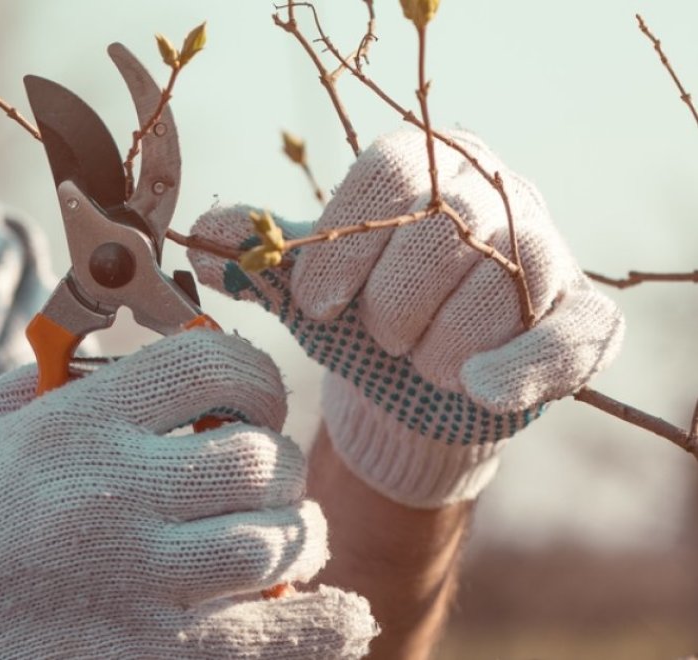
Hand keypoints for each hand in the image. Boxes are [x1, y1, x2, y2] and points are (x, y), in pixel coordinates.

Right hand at [0, 331, 375, 657]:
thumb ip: (47, 377)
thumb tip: (118, 353)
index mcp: (76, 425)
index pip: (213, 365)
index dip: (251, 371)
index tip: (249, 394)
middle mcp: (118, 495)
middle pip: (261, 457)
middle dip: (273, 458)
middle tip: (256, 471)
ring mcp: (141, 581)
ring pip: (278, 540)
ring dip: (294, 531)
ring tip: (277, 530)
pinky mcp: (153, 656)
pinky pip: (277, 636)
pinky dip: (326, 623)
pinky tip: (338, 610)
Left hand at [188, 128, 623, 507]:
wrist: (418, 386)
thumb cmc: (363, 319)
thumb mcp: (311, 287)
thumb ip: (262, 259)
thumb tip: (201, 237)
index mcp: (426, 165)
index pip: (391, 174)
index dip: (342, 244)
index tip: (312, 302)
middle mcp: (496, 193)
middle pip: (443, 229)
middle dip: (391, 302)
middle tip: (377, 336)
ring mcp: (548, 253)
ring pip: (499, 284)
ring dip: (439, 345)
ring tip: (419, 361)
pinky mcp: (583, 320)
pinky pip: (561, 338)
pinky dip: (515, 369)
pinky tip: (475, 387)